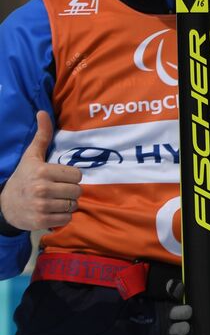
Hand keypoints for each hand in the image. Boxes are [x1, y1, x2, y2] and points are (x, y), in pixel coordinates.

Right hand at [0, 111, 81, 230]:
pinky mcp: (41, 221)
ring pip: (73, 205)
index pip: (77, 175)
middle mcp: (42, 189)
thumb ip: (42, 136)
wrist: (5, 205)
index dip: (71, 177)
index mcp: (43, 171)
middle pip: (77, 191)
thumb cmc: (24, 177)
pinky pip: (67, 219)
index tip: (59, 178)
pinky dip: (62, 217)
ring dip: (67, 204)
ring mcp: (41, 206)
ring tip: (54, 200)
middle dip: (70, 191)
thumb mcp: (31, 156)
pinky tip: (51, 211)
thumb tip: (43, 112)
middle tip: (57, 190)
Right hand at [165, 279, 209, 334]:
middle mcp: (187, 319)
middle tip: (189, 311)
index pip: (182, 293)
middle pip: (174, 312)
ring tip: (187, 329)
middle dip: (178, 310)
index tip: (180, 288)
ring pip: (173, 330)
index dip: (176, 288)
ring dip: (176, 329)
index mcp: (199, 305)